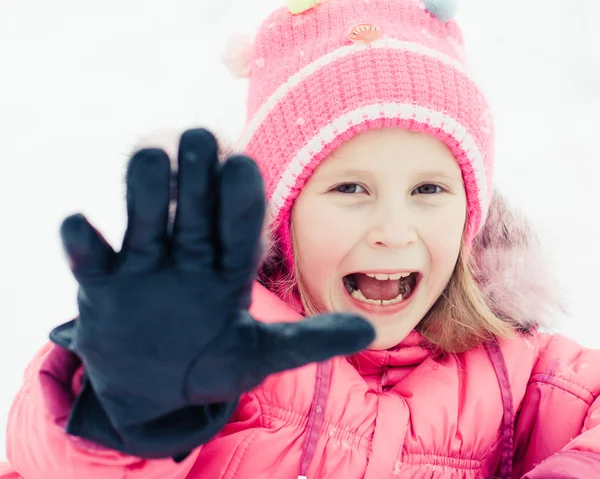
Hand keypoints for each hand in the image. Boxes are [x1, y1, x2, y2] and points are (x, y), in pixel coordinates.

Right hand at [51, 128, 373, 458]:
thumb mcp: (261, 356)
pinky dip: (82, 244)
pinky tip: (81, 225)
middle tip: (199, 136)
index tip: (244, 164)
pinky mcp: (101, 286)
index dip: (240, 198)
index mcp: (227, 271)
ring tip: (150, 154)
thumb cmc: (211, 365)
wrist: (153, 391)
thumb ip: (310, 342)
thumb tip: (370, 333)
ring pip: (144, 220)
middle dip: (196, 177)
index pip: (238, 226)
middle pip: (193, 211)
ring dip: (145, 190)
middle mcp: (187, 259)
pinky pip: (91, 259)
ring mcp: (143, 269)